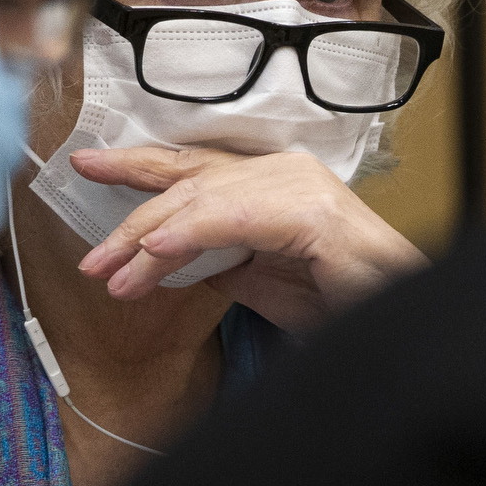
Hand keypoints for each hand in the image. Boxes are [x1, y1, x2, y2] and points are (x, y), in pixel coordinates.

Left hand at [72, 145, 427, 329]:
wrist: (398, 318)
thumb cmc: (340, 302)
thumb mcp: (261, 278)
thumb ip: (219, 257)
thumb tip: (163, 259)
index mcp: (272, 181)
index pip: (194, 168)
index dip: (138, 167)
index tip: (87, 167)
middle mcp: (284, 171)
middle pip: (190, 181)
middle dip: (131, 216)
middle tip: (90, 258)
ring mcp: (300, 186)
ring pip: (203, 199)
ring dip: (150, 240)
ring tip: (113, 275)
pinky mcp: (311, 214)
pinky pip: (234, 218)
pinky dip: (190, 234)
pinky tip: (156, 253)